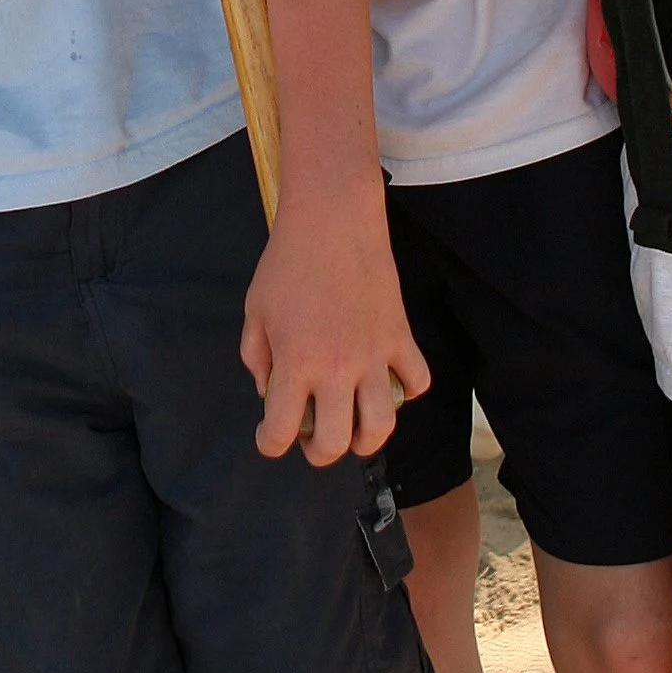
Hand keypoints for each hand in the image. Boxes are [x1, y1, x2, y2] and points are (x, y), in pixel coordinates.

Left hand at [241, 189, 428, 463]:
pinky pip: (417, 383)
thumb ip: (256, 359)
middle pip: (335, 444)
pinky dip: (406, 391)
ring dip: (366, 438)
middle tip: (312, 436)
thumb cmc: (286, 262)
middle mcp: (336, 368)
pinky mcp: (401, 337)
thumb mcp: (254, 312)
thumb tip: (270, 393)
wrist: (333, 220)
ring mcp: (374, 356)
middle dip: (319, 452)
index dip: (270, 444)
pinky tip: (387, 381)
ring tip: (353, 425)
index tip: (269, 436)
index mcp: (295, 363)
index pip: (280, 432)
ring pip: (382, 427)